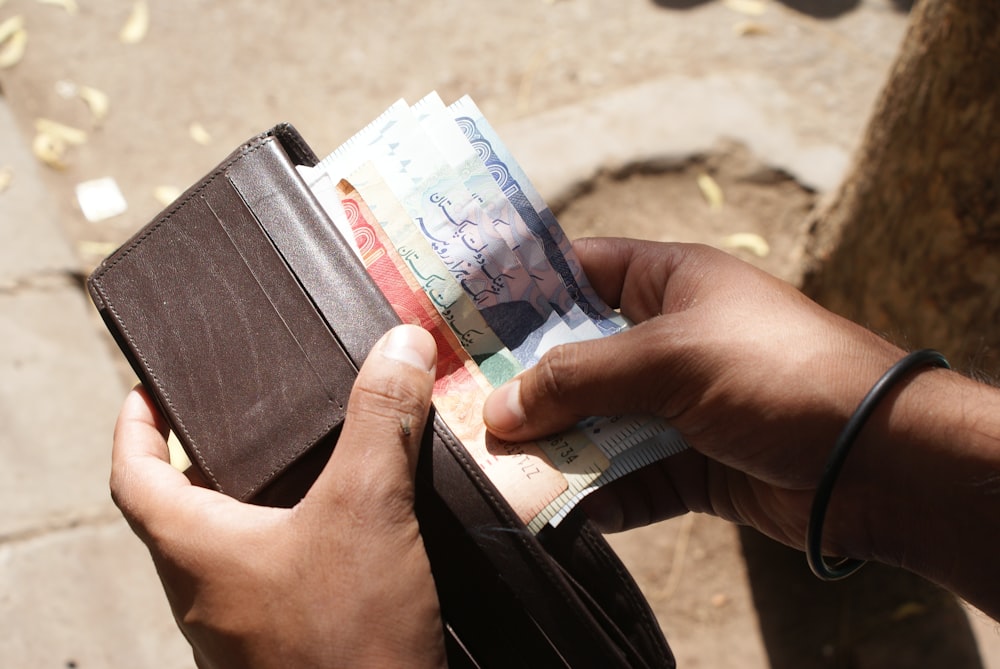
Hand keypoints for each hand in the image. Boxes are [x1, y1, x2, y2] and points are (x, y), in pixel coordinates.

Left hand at [111, 325, 446, 668]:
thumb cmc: (345, 639)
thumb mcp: (366, 507)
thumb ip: (379, 421)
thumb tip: (400, 344)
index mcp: (196, 550)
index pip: (132, 476)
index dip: (133, 426)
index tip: (149, 390)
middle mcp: (209, 591)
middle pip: (185, 508)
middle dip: (214, 456)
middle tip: (254, 415)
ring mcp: (247, 626)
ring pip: (237, 547)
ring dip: (263, 501)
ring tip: (314, 460)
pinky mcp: (290, 645)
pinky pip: (280, 579)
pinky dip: (304, 542)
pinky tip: (357, 530)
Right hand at [483, 238, 905, 552]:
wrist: (874, 461)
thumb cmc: (775, 371)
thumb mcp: (669, 355)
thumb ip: (579, 377)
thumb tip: (500, 406)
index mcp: (668, 283)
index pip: (580, 270)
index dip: (524, 289)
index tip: (465, 316)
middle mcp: (667, 340)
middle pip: (577, 357)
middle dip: (527, 384)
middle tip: (467, 404)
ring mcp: (677, 405)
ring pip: (596, 423)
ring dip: (556, 446)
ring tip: (503, 463)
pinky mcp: (689, 465)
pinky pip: (627, 479)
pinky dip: (598, 495)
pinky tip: (566, 508)